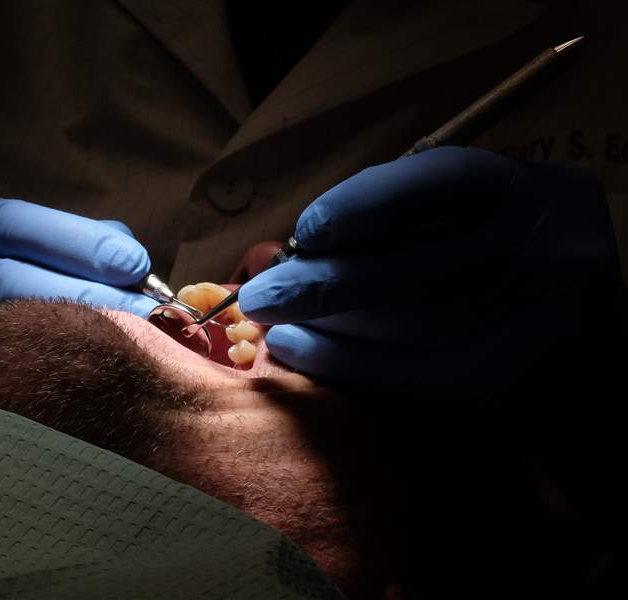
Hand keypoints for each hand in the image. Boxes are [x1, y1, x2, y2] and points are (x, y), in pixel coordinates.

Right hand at [0, 192, 155, 417]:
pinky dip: (29, 392)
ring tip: (125, 359)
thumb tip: (132, 265)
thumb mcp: (6, 241)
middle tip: (149, 319)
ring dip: (66, 354)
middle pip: (11, 285)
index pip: (16, 224)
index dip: (81, 244)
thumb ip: (67, 242)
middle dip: (88, 302)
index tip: (137, 266)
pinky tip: (77, 397)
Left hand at [239, 147, 621, 383]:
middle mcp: (548, 252)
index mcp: (533, 193)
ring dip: (327, 330)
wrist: (584, 330)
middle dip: (321, 283)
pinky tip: (306, 355)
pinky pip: (422, 379)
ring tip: (273, 326)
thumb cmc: (508, 255)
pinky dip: (353, 367)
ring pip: (411, 327)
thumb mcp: (478, 214)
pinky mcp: (523, 381)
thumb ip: (411, 215)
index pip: (441, 183)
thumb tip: (310, 246)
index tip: (306, 229)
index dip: (363, 204)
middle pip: (414, 266)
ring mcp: (543, 323)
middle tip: (259, 296)